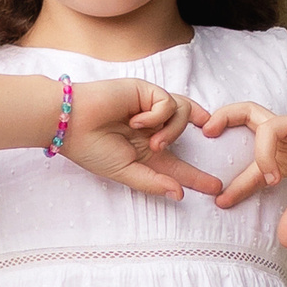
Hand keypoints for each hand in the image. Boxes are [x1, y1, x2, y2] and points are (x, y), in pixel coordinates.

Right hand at [59, 78, 222, 199]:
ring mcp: (149, 108)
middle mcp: (151, 129)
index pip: (178, 165)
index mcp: (146, 152)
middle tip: (199, 144)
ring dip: (172, 131)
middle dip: (196, 140)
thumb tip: (179, 195)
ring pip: (184, 114)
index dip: (197, 176)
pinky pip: (169, 102)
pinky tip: (136, 120)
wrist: (70, 122)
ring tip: (153, 142)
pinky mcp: (146, 91)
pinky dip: (157, 115)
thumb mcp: (124, 172)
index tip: (216, 188)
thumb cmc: (91, 149)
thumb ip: (153, 183)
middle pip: (186, 132)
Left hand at [203, 101, 286, 246]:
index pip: (250, 166)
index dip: (235, 184)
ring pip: (266, 129)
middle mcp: (285, 137)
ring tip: (274, 179)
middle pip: (248, 115)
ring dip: (264, 156)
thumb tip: (283, 242)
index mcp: (282, 154)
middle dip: (224, 117)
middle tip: (207, 132)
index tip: (220, 202)